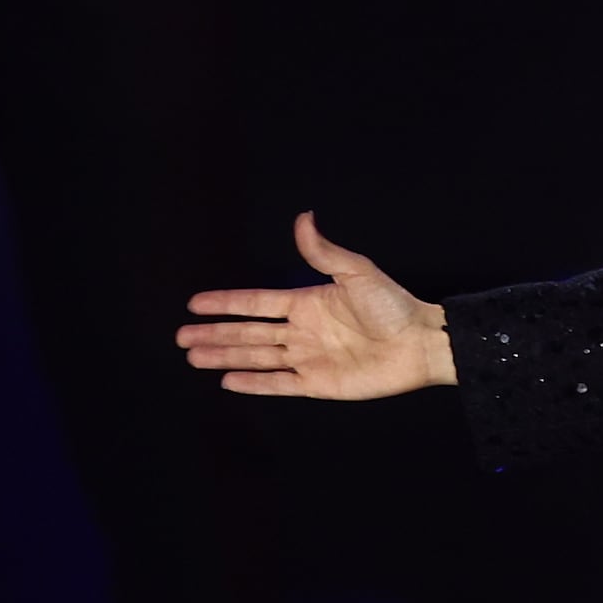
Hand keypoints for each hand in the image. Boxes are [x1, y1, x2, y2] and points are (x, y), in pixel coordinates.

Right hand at [181, 213, 452, 400]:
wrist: (420, 343)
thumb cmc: (393, 306)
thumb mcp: (356, 272)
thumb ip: (324, 251)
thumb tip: (303, 217)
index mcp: (306, 303)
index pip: (256, 303)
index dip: (226, 304)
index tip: (195, 304)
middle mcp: (302, 331)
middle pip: (248, 333)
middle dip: (215, 335)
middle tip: (181, 337)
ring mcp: (308, 359)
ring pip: (256, 358)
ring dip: (225, 357)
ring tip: (193, 357)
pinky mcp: (319, 385)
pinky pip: (279, 385)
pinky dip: (254, 384)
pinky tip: (228, 381)